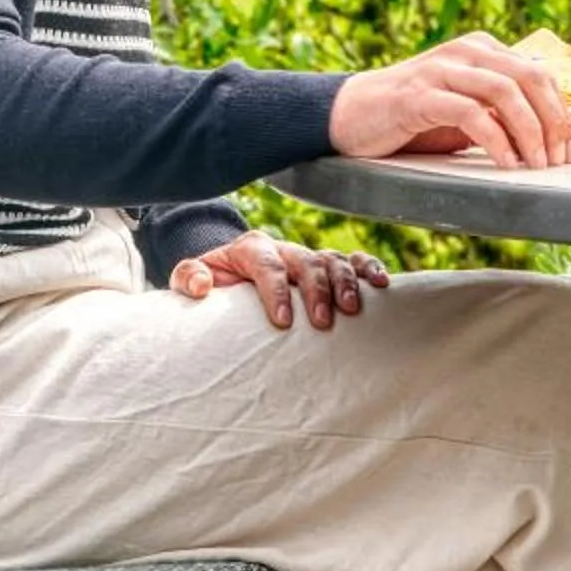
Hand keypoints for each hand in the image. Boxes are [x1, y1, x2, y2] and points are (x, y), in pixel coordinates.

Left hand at [169, 229, 391, 330]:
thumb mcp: (192, 277)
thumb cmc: (215, 284)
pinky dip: (369, 268)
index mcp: (251, 248)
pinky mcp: (327, 265)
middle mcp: (284, 248)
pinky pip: (353, 260)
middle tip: (322, 322)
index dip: (276, 291)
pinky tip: (381, 284)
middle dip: (316, 291)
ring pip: (333, 261)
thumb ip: (188, 277)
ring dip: (345, 283)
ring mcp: (308, 256)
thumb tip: (203, 286)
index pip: (267, 265)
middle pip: (306, 262)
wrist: (231, 274)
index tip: (282, 322)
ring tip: (352, 310)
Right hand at [328, 31, 570, 168]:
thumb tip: (547, 137)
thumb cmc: (413, 117)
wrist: (350, 114)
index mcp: (482, 50)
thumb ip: (499, 113)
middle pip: (530, 78)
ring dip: (530, 132)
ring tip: (537, 165)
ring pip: (505, 92)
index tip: (570, 150)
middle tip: (559, 160)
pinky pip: (470, 113)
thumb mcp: (465, 110)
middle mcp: (466, 52)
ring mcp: (441, 70)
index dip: (562, 113)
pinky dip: (495, 139)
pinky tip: (505, 162)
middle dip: (554, 122)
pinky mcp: (419, 96)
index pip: (539, 74)